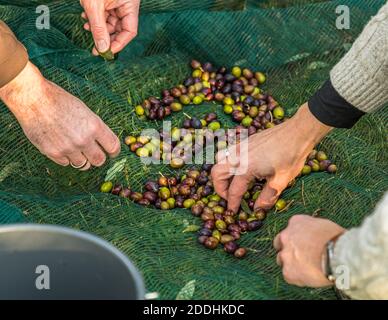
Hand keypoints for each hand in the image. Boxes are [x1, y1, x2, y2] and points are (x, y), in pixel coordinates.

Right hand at [0, 62, 120, 169]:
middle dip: (98, 158)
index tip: (111, 153)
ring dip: (82, 159)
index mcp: (94, 126)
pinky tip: (62, 146)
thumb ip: (94, 128)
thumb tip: (102, 143)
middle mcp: (83, 139)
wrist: (32, 98)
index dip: (114, 151)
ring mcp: (68, 148)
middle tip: (94, 154)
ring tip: (76, 149)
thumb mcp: (84, 110)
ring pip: (83, 165)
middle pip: (99, 160)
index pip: (113, 147)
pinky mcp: (53, 153)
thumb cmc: (59, 100)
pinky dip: (66, 158)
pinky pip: (66, 163)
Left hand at [80, 0, 139, 54]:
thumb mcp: (94, 7)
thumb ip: (99, 29)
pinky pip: (104, 15)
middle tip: (95, 47)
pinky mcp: (109, 1)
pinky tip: (85, 16)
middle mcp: (126, 5)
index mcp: (130, 5)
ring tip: (86, 26)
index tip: (106, 52)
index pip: (129, 31)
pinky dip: (95, 18)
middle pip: (120, 29)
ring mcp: (118, 3)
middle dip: (105, 36)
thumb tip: (102, 49)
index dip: (118, 44)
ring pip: (110, 23)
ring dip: (97, 27)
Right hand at [211, 103, 332, 212]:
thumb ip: (267, 196)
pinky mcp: (245, 141)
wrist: (298, 131)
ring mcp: (240, 146)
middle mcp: (238, 156)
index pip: (234, 190)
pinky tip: (239, 167)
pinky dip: (227, 162)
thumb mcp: (281, 180)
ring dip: (220, 172)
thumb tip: (258, 209)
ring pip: (219, 159)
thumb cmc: (291, 156)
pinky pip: (228, 152)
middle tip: (228, 197)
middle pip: (217, 173)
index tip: (233, 211)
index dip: (232, 203)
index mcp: (246, 168)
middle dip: (219, 187)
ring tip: (230, 181)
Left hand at [274, 215, 344, 286]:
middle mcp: (286, 236)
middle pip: (280, 244)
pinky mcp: (288, 272)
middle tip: (301, 256)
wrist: (336, 255)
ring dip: (291, 264)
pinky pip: (289, 276)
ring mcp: (285, 255)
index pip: (290, 229)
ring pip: (282, 260)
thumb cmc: (336, 240)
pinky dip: (298, 277)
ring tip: (307, 268)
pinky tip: (309, 277)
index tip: (303, 244)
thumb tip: (317, 236)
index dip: (297, 238)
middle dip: (288, 249)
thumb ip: (314, 229)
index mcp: (296, 222)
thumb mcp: (324, 225)